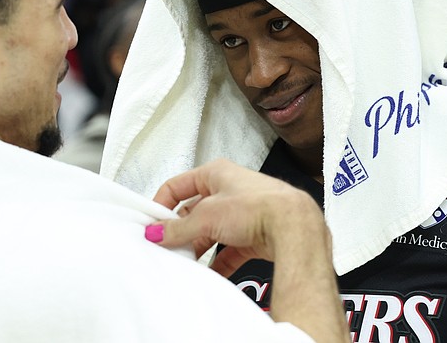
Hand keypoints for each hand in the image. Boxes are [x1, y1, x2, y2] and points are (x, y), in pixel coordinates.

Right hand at [147, 159, 347, 340]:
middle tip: (167, 246)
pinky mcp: (255, 233)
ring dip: (199, 247)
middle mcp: (230, 189)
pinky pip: (230, 250)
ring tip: (186, 261)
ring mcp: (243, 212)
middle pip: (195, 211)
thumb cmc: (259, 206)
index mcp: (216, 173)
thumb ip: (178, 227)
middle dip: (181, 230)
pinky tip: (210, 273)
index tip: (151, 224)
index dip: (162, 204)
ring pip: (212, 231)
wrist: (295, 226)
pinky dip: (218, 262)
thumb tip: (157, 232)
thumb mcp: (207, 216)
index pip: (178, 185)